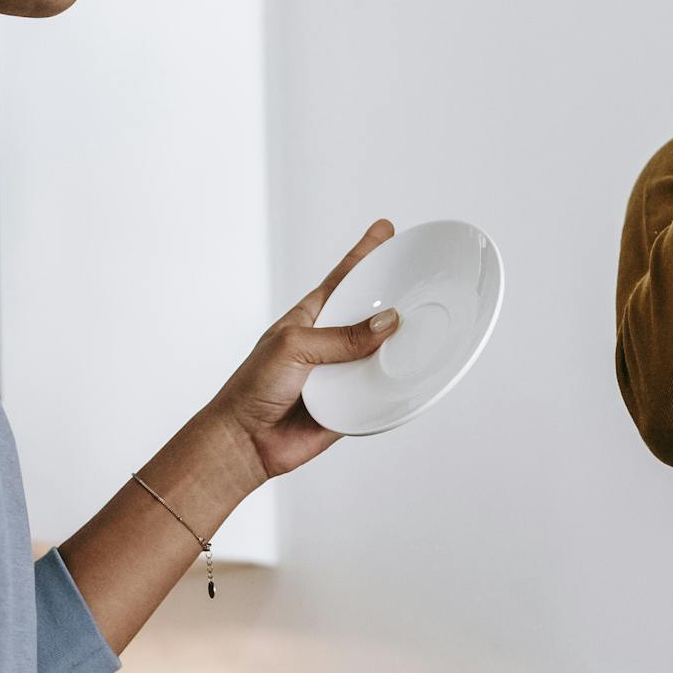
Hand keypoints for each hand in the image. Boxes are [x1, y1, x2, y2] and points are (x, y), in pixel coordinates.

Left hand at [200, 220, 396, 482]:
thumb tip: (387, 324)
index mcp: (310, 317)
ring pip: (381, 353)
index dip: (364, 254)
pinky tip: (415, 375)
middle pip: (370, 314)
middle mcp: (329, 343)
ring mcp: (341, 373)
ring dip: (401, 346)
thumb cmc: (253, 388)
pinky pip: (381, 393)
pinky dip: (397, 386)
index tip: (384, 230)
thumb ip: (341, 338)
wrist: (246, 442)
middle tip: (422, 280)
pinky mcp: (351, 405)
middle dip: (395, 299)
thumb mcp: (294, 347)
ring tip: (427, 328)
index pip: (343, 278)